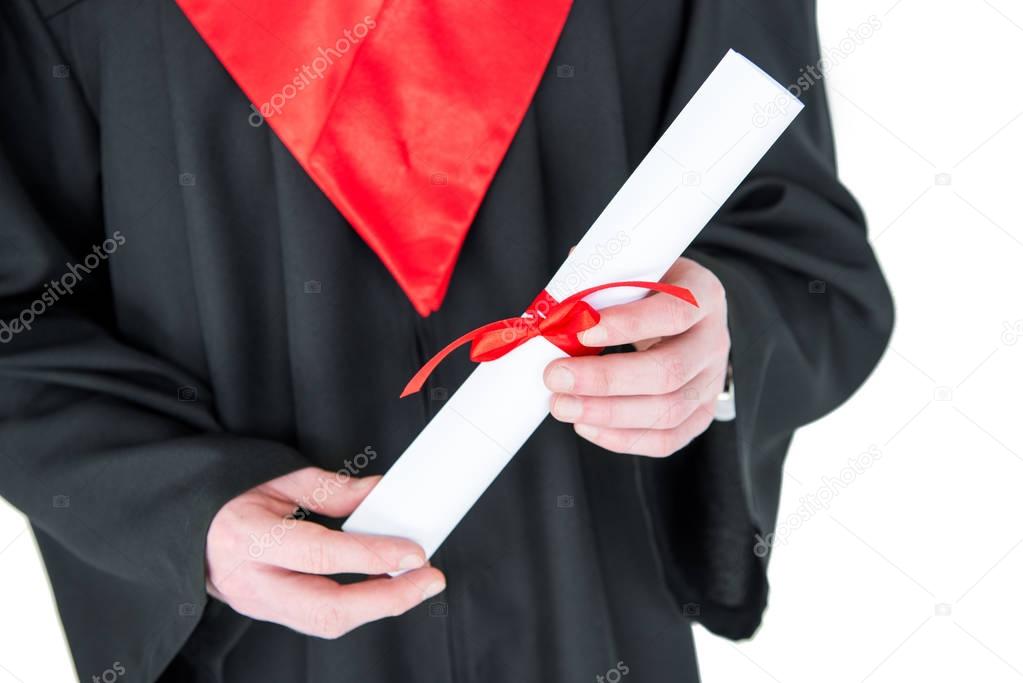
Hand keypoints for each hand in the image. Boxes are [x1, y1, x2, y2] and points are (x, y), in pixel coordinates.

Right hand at [205, 467, 444, 637]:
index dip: (373, 557)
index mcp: (249, 537)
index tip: (413, 552)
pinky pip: (318, 618)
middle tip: (428, 580)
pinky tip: (383, 589)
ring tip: (414, 584)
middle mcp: (251, 581)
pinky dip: (357, 606)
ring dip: (378, 607)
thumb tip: (379, 493)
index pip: (322, 555)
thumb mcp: (278, 478)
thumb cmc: (228, 497)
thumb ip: (333, 490)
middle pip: (327, 609)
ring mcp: (257, 605)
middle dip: (388, 600)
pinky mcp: (268, 614)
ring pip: (325, 622)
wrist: (187, 527)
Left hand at [544, 257, 729, 456]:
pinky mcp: (701, 414)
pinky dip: (623, 439)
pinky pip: (667, 439)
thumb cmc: (649, 286)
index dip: (629, 324)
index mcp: (703, 294)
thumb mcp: (634, 267)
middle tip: (556, 376)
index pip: (674, 312)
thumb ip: (601, 277)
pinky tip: (586, 426)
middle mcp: (714, 340)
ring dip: (607, 414)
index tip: (582, 330)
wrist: (683, 311)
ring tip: (562, 405)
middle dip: (606, 379)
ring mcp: (711, 381)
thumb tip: (557, 304)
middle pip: (669, 371)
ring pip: (668, 411)